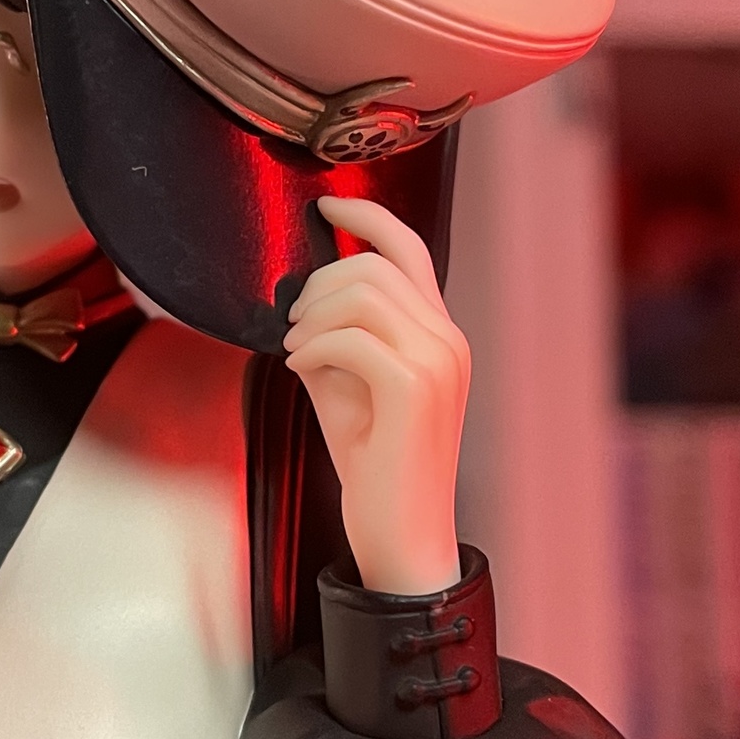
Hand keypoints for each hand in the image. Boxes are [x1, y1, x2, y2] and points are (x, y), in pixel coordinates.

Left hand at [283, 196, 468, 595]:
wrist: (401, 532)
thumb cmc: (373, 462)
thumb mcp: (348, 385)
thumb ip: (336, 335)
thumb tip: (301, 299)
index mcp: (439, 333)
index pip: (410, 249)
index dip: (366, 219)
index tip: (325, 207)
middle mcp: (448, 339)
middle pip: (373, 268)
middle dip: (317, 286)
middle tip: (291, 324)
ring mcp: (437, 362)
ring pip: (361, 294)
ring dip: (311, 317)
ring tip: (296, 350)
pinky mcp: (414, 388)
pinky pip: (348, 337)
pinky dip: (311, 347)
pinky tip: (300, 369)